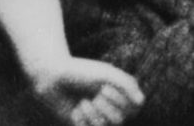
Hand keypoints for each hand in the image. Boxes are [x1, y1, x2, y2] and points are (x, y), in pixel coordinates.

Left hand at [28, 57, 143, 125]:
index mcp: (120, 92)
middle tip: (95, 95)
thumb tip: (140, 101)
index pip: (135, 107)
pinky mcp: (83, 125)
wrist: (52, 78)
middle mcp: (111, 106)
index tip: (105, 88)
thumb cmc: (81, 72)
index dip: (122, 101)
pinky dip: (82, 118)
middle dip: (106, 107)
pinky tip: (76, 109)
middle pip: (120, 120)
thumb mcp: (106, 74)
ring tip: (83, 102)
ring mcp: (97, 117)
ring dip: (93, 113)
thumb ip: (126, 84)